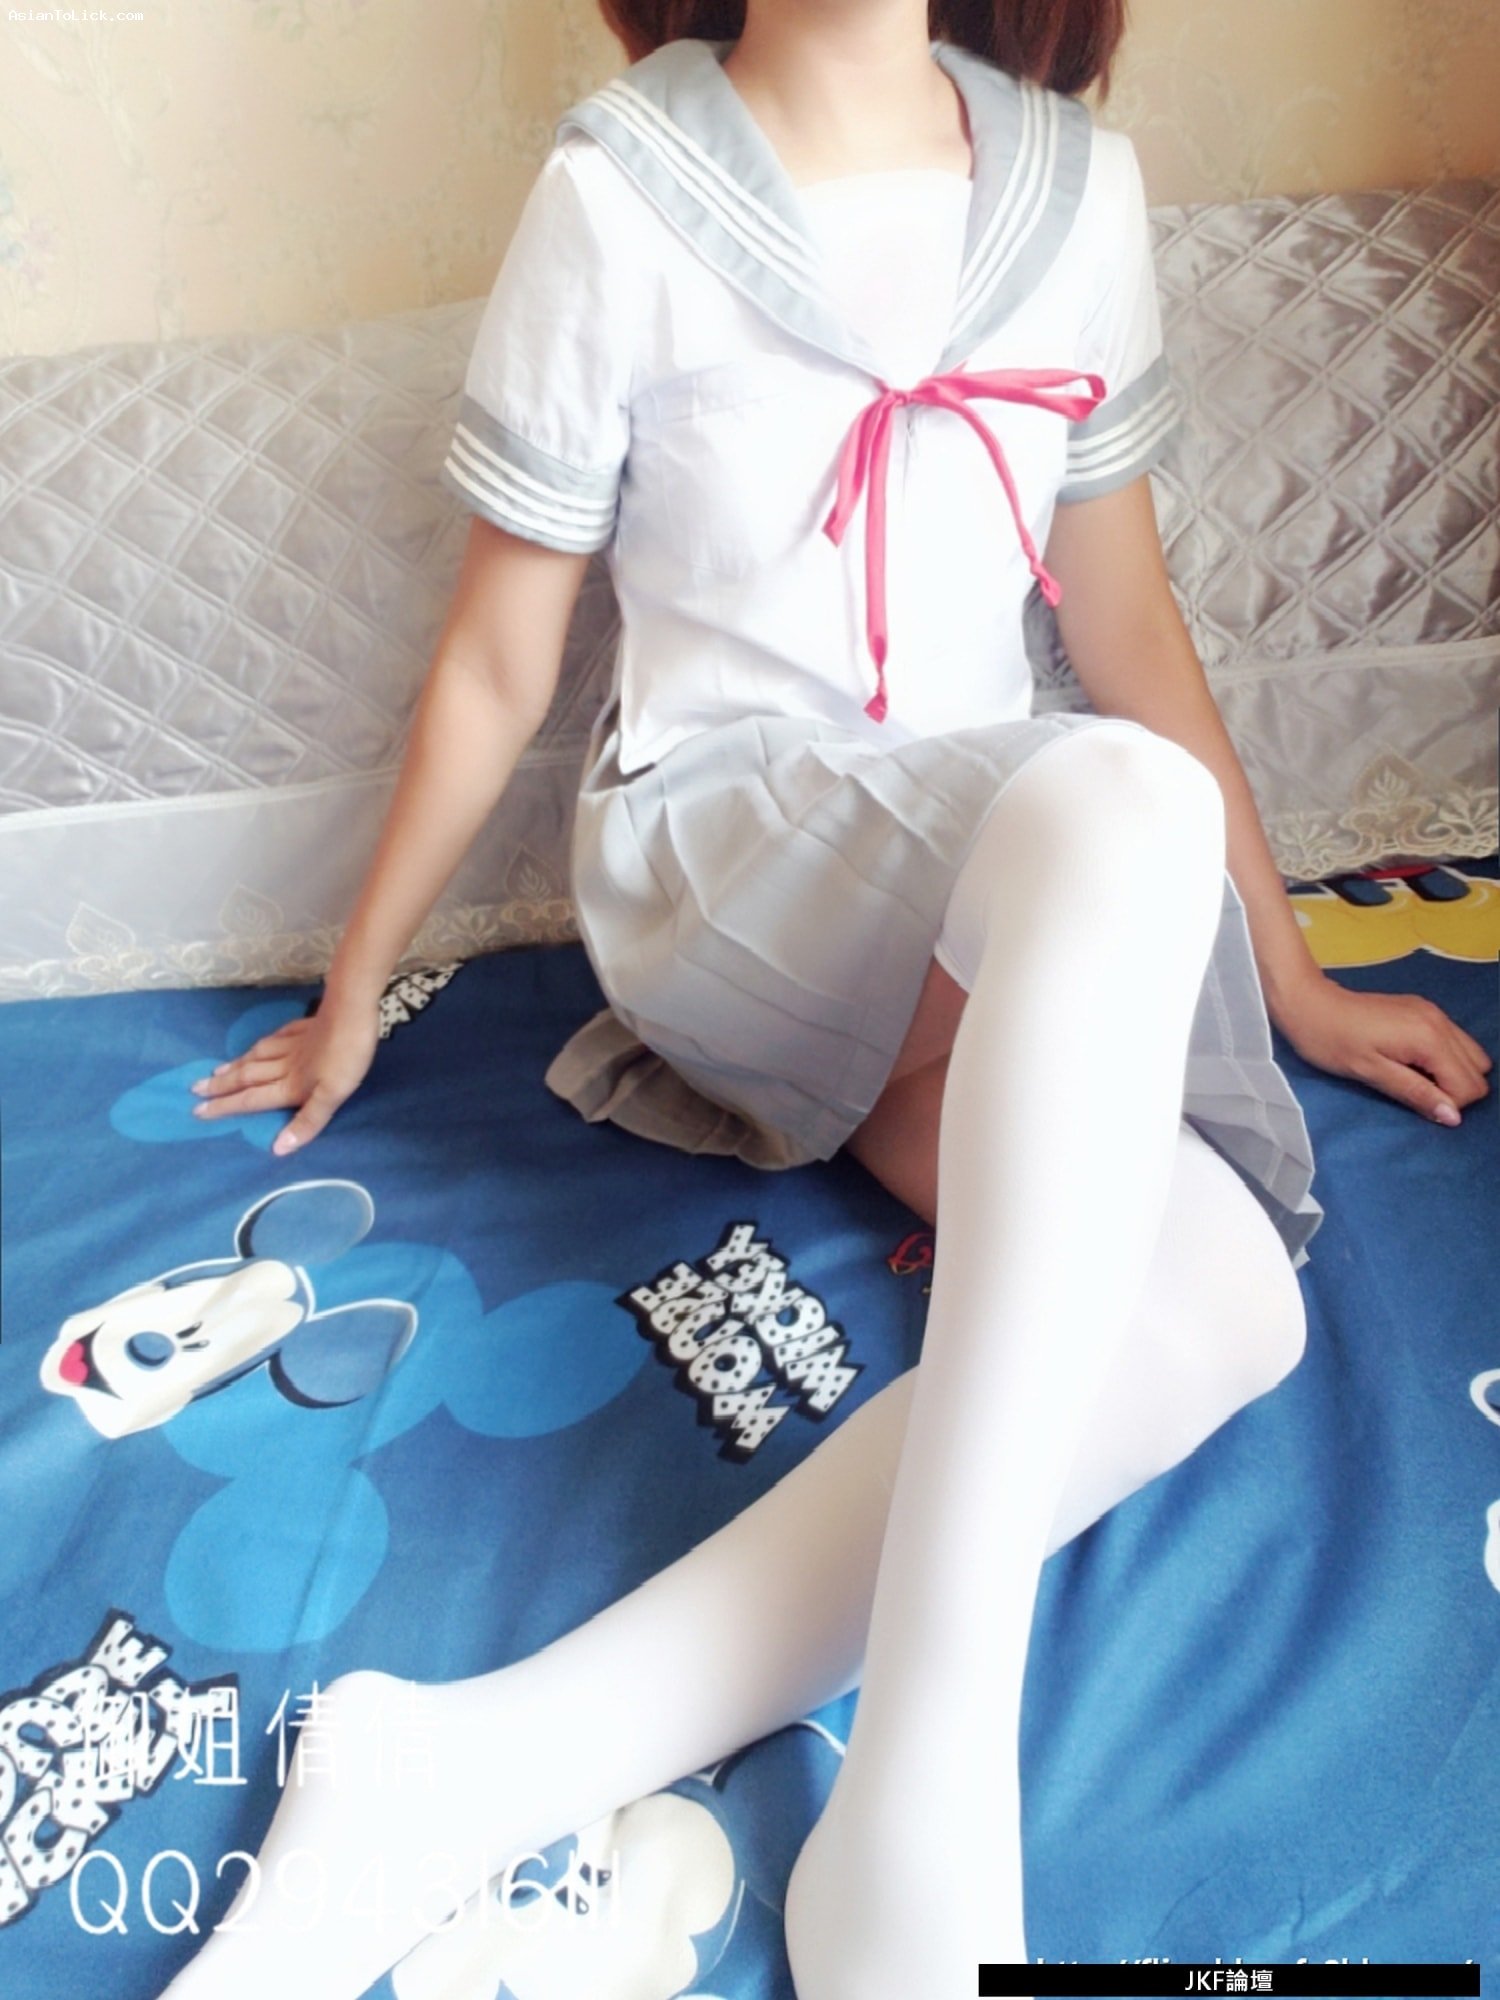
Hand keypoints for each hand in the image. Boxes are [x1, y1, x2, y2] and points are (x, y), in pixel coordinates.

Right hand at [189, 994, 380, 1154]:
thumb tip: (277, 1148)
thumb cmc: (347, 1056)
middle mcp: (285, 1065)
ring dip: (235, 1065)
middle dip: (220, 1086)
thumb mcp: (333, 1095)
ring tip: (217, 1070)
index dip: (225, 1107)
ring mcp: (293, 1044)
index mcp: (290, 1085)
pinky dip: (261, 1045)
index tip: (198, 1111)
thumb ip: (307, 1121)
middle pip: (247, 1077)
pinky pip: (275, 1038)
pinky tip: (259, 1045)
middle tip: (194, 1088)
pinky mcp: (303, 1028)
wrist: (352, 1011)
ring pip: (256, 1057)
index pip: (252, 1099)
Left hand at [1272, 971, 1492, 1125]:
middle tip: (1414, 1091)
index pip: (1469, 1085)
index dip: (1447, 1104)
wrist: (1308, 1002)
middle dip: (1454, 1090)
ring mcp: (1434, 1012)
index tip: (1416, 1103)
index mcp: (1429, 1038)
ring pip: (1471, 1055)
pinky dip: (1444, 1059)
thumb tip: (1453, 1117)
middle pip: (1477, 1070)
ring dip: (1451, 1075)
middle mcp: (1441, 1022)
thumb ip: (1416, 1093)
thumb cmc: (1331, 1041)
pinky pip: (1455, 1041)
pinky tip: (1413, 1063)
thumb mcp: (1371, 1073)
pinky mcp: (1424, 1010)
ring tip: (1414, 1078)